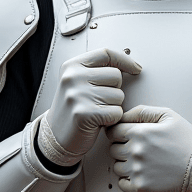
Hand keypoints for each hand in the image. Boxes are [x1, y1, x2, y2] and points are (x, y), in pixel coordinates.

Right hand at [40, 48, 140, 166]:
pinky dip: (112, 119)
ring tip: (97, 111)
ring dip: (114, 106)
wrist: (55, 137)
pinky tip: (98, 121)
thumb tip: (127, 62)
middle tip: (100, 100)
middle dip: (115, 89)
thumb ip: (97, 70)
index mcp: (72, 66)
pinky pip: (116, 112)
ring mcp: (77, 95)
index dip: (125, 60)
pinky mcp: (84, 113)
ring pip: (118, 95)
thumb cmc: (72, 109)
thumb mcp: (78, 82)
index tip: (135, 68)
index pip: (106, 53)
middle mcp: (73, 77)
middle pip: (116, 75)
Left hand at [106, 105, 191, 191]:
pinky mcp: (141, 187)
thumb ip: (142, 111)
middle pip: (113, 149)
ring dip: (125, 164)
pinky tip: (142, 173)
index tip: (126, 135)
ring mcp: (137, 171)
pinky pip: (122, 183)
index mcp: (139, 132)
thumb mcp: (167, 115)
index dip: (118, 132)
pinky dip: (128, 179)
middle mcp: (135, 151)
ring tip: (143, 161)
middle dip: (121, 147)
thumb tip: (123, 116)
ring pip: (116, 166)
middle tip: (138, 148)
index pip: (113, 131)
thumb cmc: (185, 140)